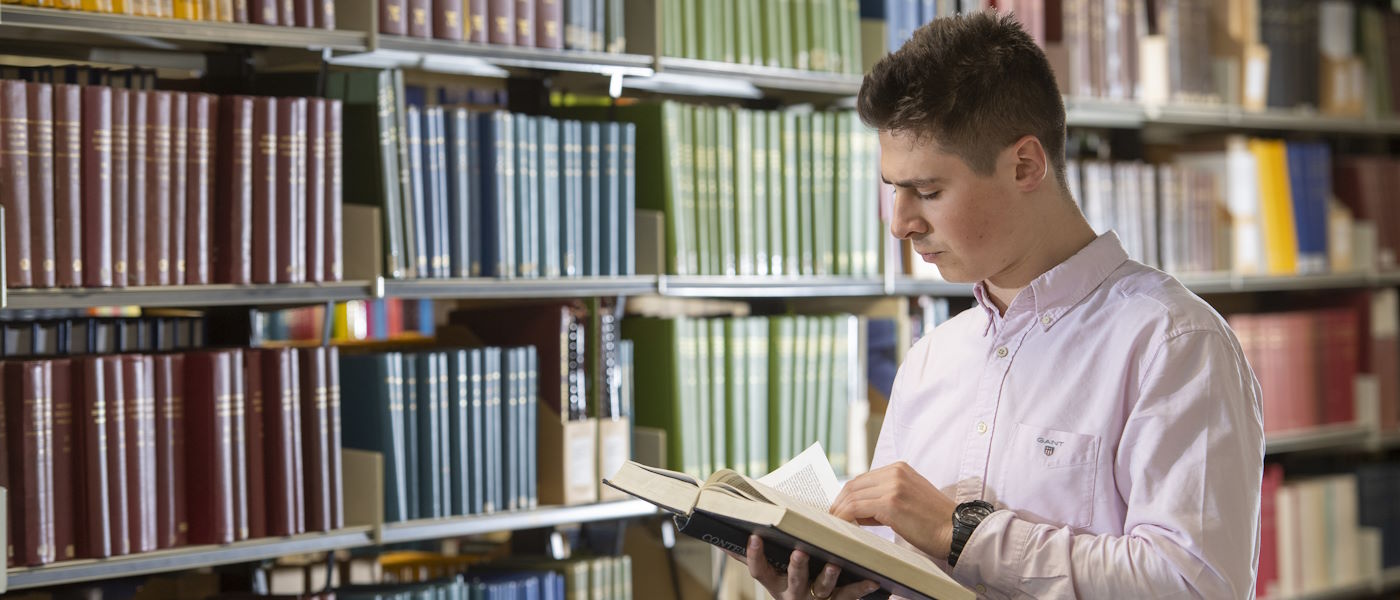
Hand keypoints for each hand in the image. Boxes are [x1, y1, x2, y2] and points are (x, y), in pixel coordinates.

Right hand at [742, 535, 879, 599]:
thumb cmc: (788, 583)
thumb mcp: (770, 574)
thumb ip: (749, 558)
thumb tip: (723, 539)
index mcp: (774, 582)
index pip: (759, 570)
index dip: (754, 556)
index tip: (754, 537)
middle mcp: (793, 593)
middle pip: (793, 580)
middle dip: (797, 567)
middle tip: (799, 552)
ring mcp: (816, 599)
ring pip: (823, 588)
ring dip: (829, 576)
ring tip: (835, 563)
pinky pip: (849, 595)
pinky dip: (861, 587)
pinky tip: (872, 579)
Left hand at [829, 461, 956, 559]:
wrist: (957, 530)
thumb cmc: (934, 522)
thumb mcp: (908, 500)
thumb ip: (883, 499)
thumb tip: (856, 509)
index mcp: (899, 468)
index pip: (862, 479)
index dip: (846, 495)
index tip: (838, 510)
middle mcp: (895, 472)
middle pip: (853, 484)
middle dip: (839, 503)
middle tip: (831, 519)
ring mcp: (893, 485)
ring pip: (852, 495)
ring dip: (839, 511)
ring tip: (835, 525)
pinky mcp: (890, 502)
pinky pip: (856, 507)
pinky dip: (845, 517)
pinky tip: (843, 527)